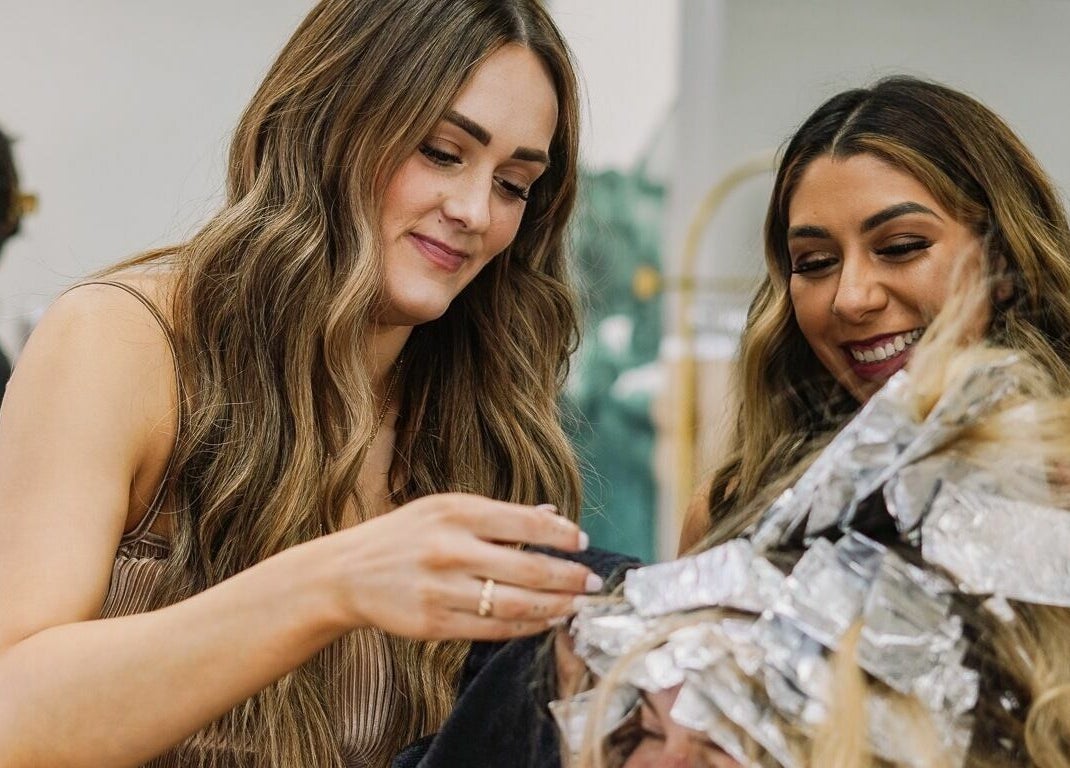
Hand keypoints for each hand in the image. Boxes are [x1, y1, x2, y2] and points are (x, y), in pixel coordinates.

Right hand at [322, 493, 600, 640]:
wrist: (347, 572)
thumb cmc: (404, 535)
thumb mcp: (444, 509)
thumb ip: (498, 515)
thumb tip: (552, 517)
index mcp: (456, 512)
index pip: (525, 522)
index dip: (561, 536)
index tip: (583, 543)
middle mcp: (450, 549)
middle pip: (527, 569)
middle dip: (569, 578)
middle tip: (593, 584)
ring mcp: (441, 589)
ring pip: (515, 604)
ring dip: (554, 608)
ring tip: (576, 606)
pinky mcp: (434, 624)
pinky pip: (492, 630)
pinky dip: (525, 627)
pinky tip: (544, 621)